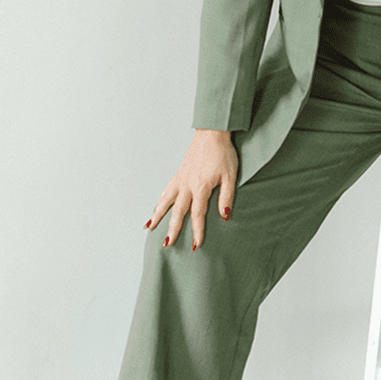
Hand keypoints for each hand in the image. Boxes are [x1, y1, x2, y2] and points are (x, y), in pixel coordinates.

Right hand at [145, 129, 237, 250]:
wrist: (212, 133)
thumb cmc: (223, 153)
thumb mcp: (231, 176)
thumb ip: (226, 197)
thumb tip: (224, 216)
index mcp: (201, 187)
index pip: (197, 215)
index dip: (197, 231)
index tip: (195, 245)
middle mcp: (187, 185)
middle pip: (177, 212)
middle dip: (172, 229)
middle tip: (166, 244)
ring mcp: (180, 179)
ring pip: (166, 201)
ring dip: (158, 215)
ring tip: (149, 228)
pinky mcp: (178, 173)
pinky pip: (166, 190)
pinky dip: (159, 201)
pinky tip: (156, 208)